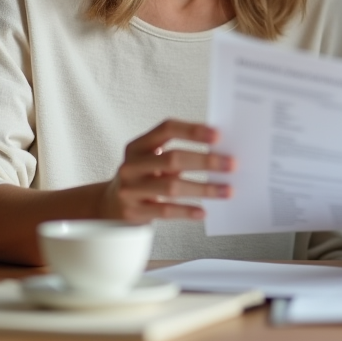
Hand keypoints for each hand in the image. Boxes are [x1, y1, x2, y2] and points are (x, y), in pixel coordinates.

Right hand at [100, 119, 232, 222]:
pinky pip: (165, 211)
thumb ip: (178, 152)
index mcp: (138, 145)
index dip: (193, 130)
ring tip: (227, 190)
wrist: (110, 206)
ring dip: (204, 188)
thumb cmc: (143, 178)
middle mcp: (131, 165)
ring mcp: (130, 189)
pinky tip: (203, 211)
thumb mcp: (152, 160)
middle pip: (173, 158)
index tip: (218, 135)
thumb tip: (219, 153)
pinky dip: (186, 211)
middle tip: (231, 164)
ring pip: (171, 186)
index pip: (166, 129)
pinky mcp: (133, 211)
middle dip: (205, 161)